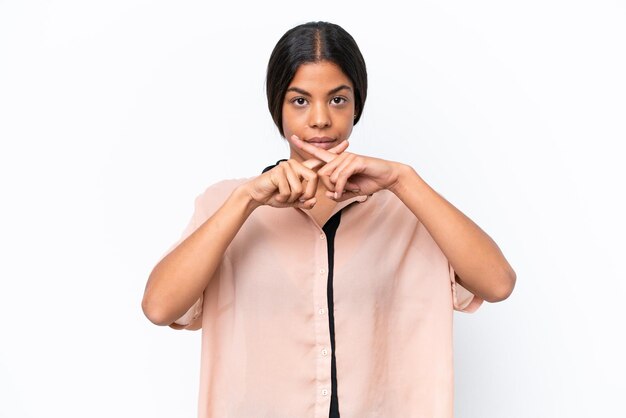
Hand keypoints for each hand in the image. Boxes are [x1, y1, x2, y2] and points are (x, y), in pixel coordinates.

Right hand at [243, 139, 348, 208]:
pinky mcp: (278, 171)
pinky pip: (290, 190)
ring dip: (292, 198)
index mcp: (300, 169)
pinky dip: (284, 197)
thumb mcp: (293, 201)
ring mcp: (286, 166)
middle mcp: (295, 164)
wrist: (256, 195)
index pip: (319, 160)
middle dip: (307, 194)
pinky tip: (276, 194)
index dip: (333, 153)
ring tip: (283, 196)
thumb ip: (305, 201)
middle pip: (313, 179)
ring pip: (300, 188)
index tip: (346, 144)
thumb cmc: (274, 195)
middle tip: (298, 200)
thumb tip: (314, 202)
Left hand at [288, 135, 402, 200]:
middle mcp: (341, 156)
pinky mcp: (356, 161)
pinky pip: (341, 177)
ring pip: (330, 176)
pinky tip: (351, 190)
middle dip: (328, 187)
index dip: (305, 146)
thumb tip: (327, 195)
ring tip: (351, 190)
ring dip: (338, 189)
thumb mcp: (351, 191)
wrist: (388, 177)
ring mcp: (348, 157)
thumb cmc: (370, 181)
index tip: (292, 137)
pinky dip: (342, 187)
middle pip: (322, 173)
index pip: (318, 152)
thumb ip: (338, 193)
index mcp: (338, 161)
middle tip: (340, 193)